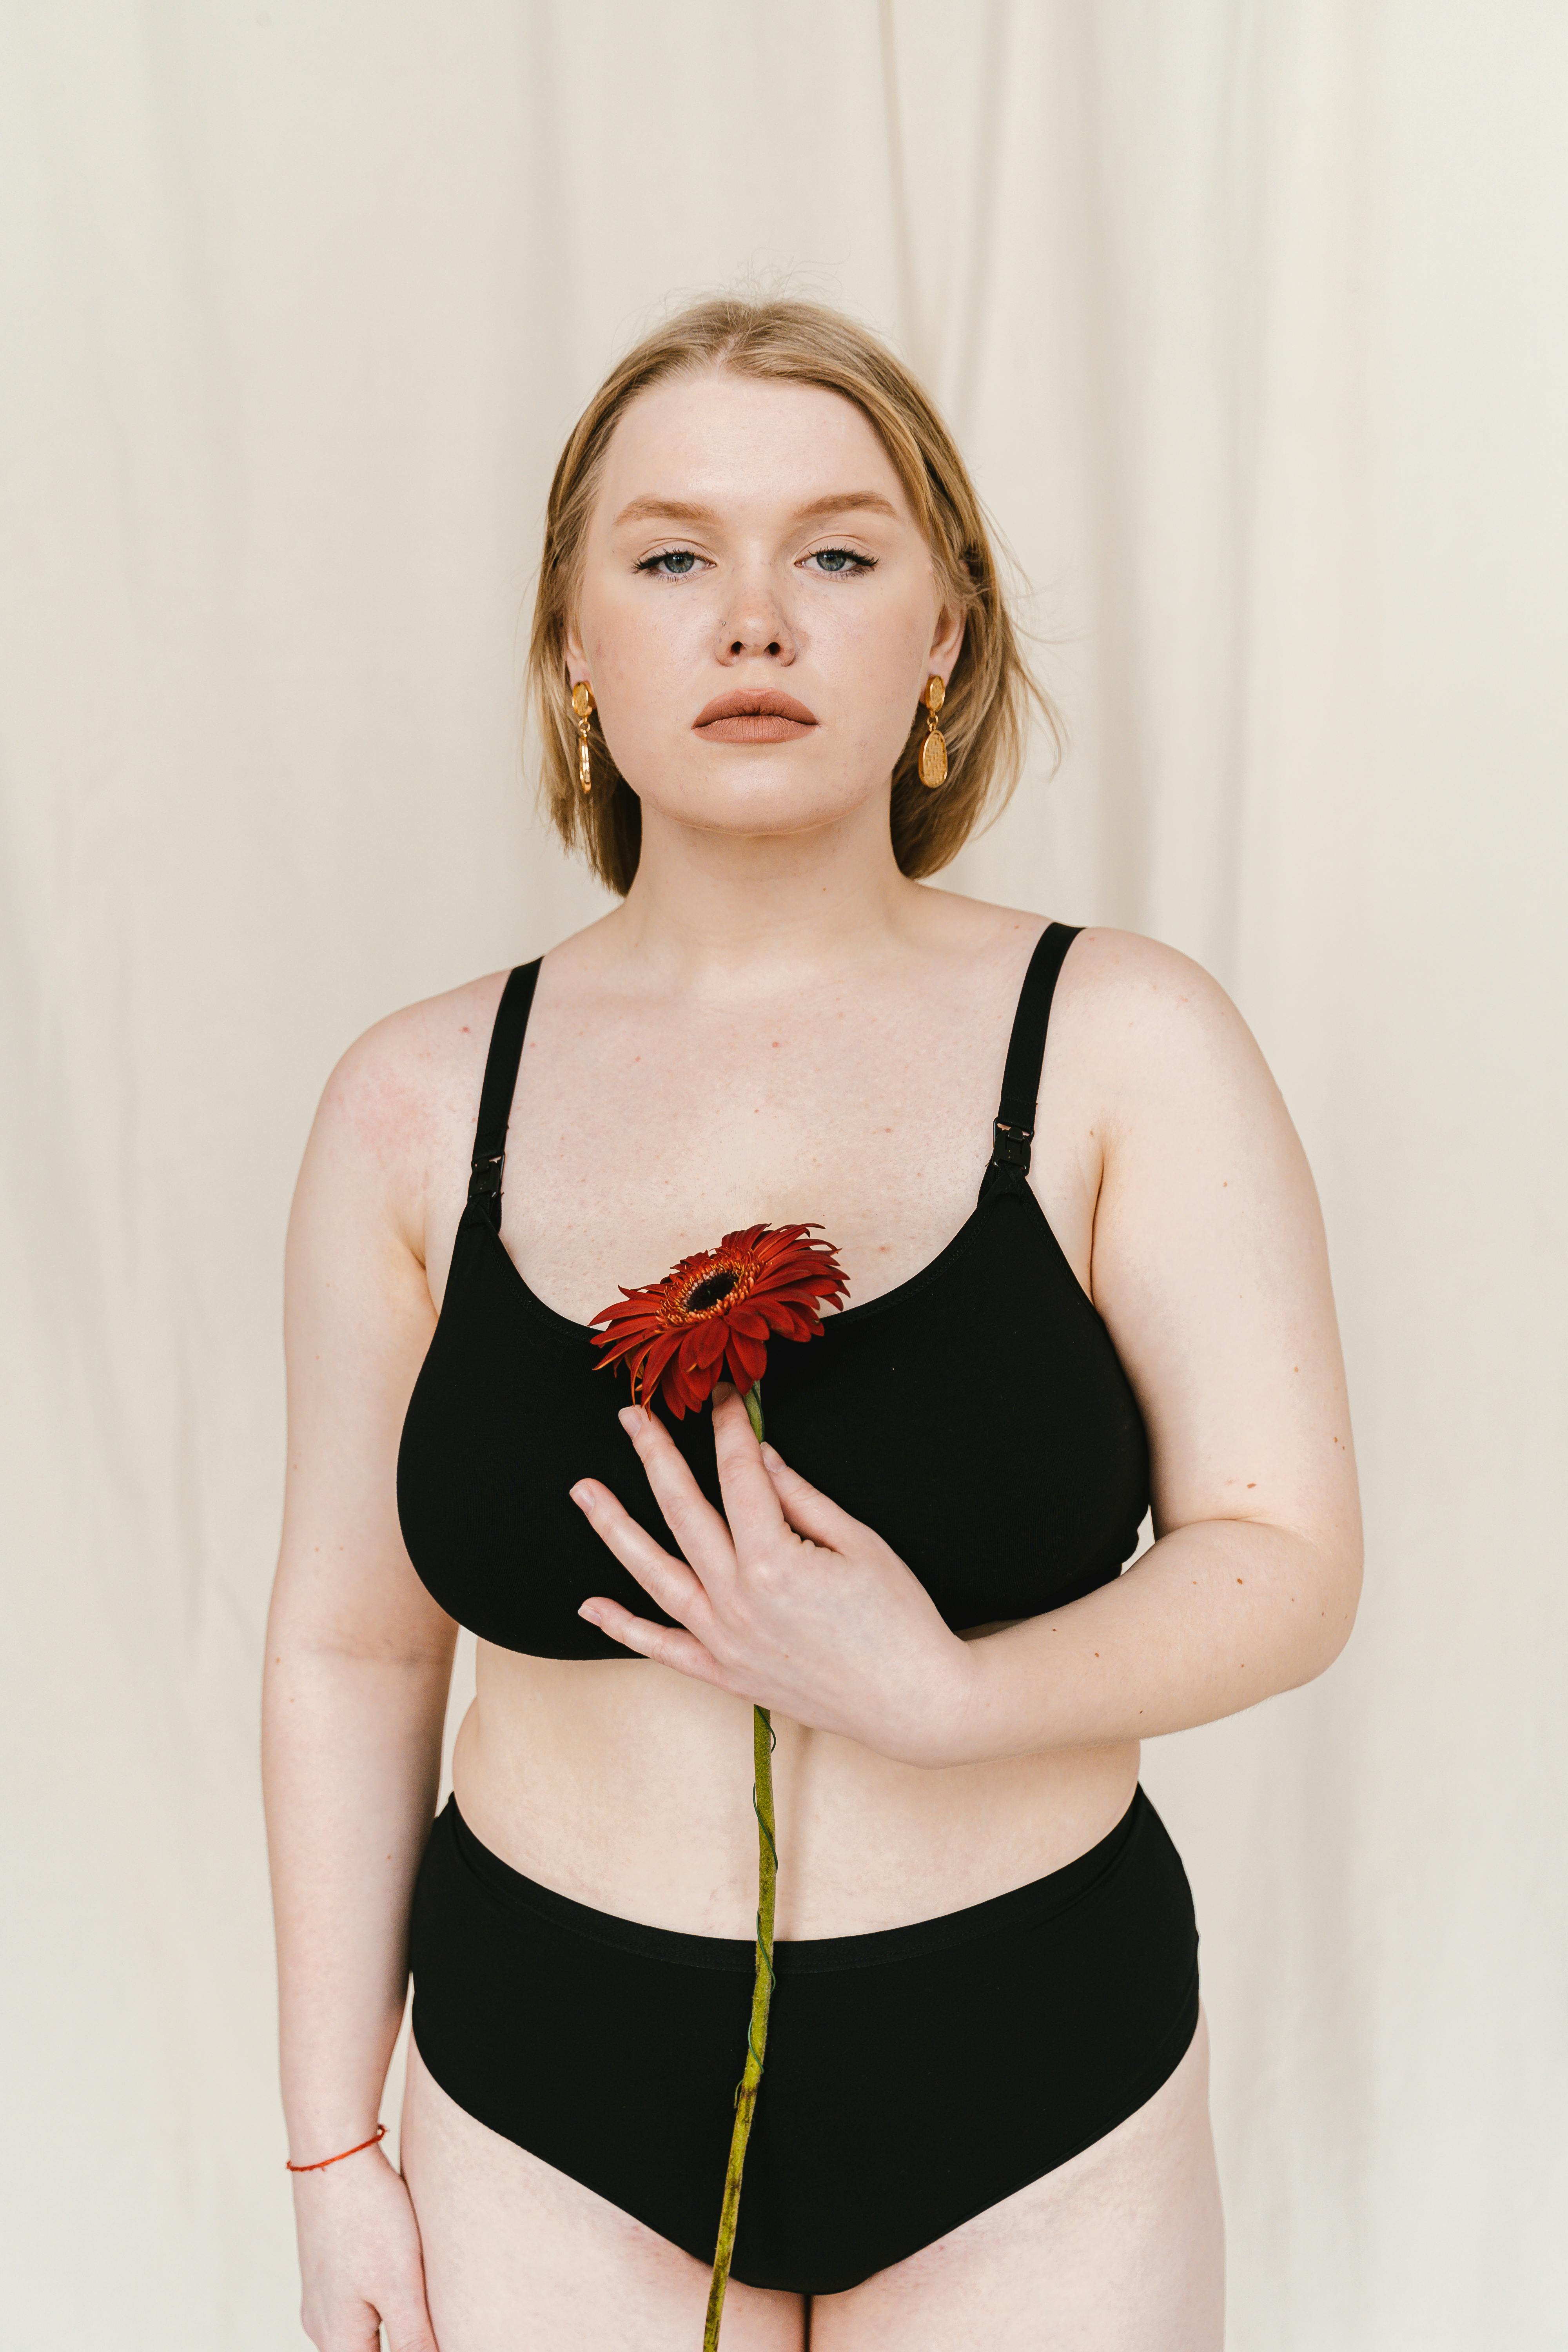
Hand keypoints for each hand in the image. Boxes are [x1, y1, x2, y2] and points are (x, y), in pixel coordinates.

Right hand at [292, 2146, 437, 2351]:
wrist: (335, 2155)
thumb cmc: (369, 2218)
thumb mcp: (402, 2287)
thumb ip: (414, 2341)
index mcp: (338, 2340)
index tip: (433, 2338)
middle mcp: (321, 2325)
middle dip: (402, 2342)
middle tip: (433, 2324)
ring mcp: (320, 2296)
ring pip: (360, 2333)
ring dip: (392, 2329)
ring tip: (423, 2305)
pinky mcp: (327, 2269)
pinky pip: (355, 2306)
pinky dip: (381, 2307)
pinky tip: (403, 2284)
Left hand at [571, 1384, 977, 1768]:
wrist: (916, 1702)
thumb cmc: (899, 1620)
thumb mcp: (859, 1544)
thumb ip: (801, 1498)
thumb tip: (758, 1458)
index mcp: (773, 1560)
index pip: (739, 1475)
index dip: (730, 1427)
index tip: (723, 1395)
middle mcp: (737, 1601)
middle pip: (683, 1512)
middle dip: (655, 1456)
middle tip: (630, 1416)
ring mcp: (726, 1642)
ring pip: (655, 1576)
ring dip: (616, 1529)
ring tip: (584, 1492)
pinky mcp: (728, 1675)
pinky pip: (664, 1649)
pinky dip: (624, 1629)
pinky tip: (591, 1607)